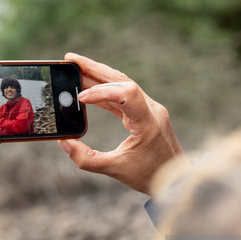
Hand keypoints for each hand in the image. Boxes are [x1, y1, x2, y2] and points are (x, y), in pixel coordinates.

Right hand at [57, 53, 188, 194]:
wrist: (176, 180)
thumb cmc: (150, 176)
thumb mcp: (115, 170)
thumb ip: (86, 159)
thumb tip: (64, 143)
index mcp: (148, 122)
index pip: (127, 93)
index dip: (101, 91)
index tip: (80, 99)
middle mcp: (151, 110)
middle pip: (121, 79)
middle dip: (94, 68)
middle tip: (70, 60)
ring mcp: (149, 109)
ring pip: (122, 84)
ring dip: (98, 75)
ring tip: (75, 69)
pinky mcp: (144, 112)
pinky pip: (123, 95)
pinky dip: (104, 91)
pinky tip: (88, 89)